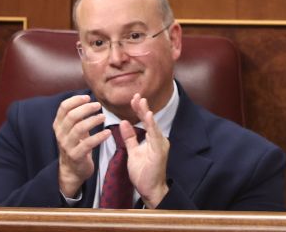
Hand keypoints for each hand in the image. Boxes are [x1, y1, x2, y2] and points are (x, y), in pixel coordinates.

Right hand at [53, 94, 110, 196]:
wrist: (72, 169)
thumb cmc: (76, 144)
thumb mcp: (73, 128)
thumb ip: (77, 116)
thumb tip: (87, 98)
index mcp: (59, 125)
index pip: (63, 107)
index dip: (76, 100)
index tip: (88, 98)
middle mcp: (61, 134)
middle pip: (72, 116)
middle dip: (86, 108)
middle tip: (98, 106)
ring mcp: (67, 146)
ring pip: (79, 129)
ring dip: (93, 121)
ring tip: (103, 117)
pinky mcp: (76, 155)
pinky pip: (87, 144)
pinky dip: (99, 137)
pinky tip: (108, 133)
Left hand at [124, 93, 169, 207]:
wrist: (151, 189)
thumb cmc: (143, 172)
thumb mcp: (133, 152)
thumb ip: (129, 138)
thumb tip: (124, 122)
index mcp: (153, 139)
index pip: (145, 121)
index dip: (140, 110)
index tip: (133, 99)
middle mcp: (159, 139)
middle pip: (150, 120)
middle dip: (142, 107)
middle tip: (136, 95)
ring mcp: (160, 145)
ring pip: (152, 126)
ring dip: (146, 113)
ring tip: (141, 102)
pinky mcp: (159, 151)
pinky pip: (155, 136)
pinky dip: (151, 125)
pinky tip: (148, 116)